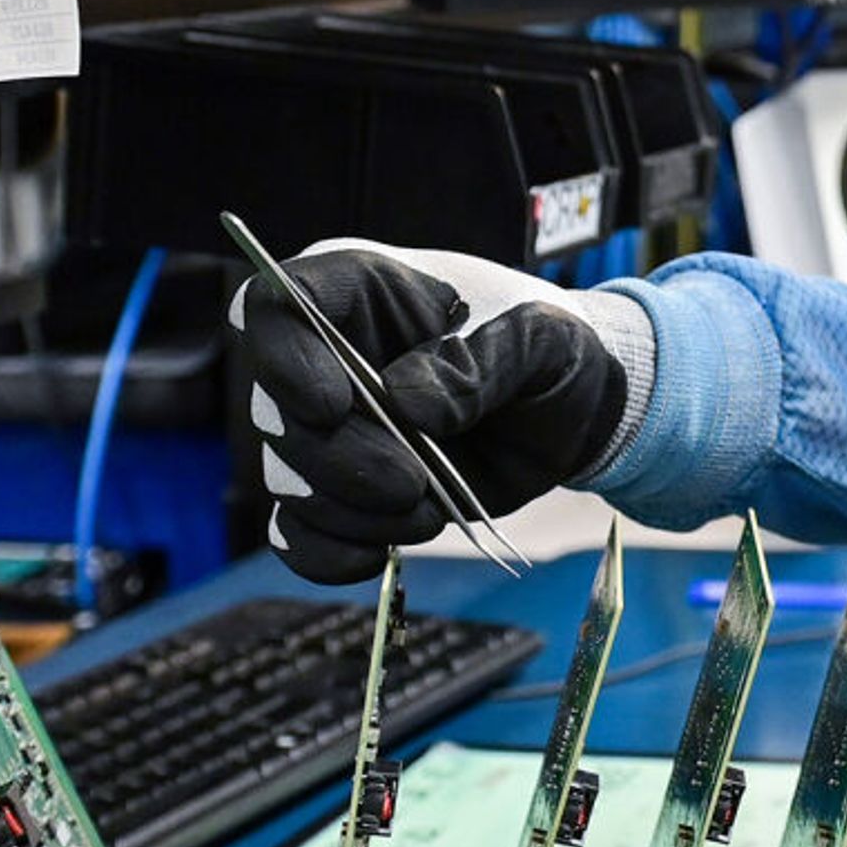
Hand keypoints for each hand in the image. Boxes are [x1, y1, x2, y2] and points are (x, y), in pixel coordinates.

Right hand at [231, 240, 651, 583]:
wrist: (573, 412)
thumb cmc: (551, 349)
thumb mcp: (541, 339)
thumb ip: (479, 363)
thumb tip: (407, 403)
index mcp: (362, 290)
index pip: (273, 305)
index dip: (282, 357)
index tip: (333, 404)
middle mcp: (326, 356)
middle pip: (276, 411)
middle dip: (338, 460)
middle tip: (411, 484)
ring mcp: (330, 427)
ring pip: (287, 476)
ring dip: (349, 510)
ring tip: (429, 512)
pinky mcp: (343, 488)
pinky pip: (297, 530)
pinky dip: (325, 553)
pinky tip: (376, 556)